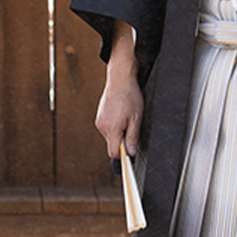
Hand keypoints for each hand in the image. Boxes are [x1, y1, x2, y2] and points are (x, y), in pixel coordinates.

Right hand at [94, 21, 142, 159]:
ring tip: (127, 119)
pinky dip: (114, 127)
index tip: (131, 156)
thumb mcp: (137, 118)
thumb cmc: (130, 96)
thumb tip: (131, 153)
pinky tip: (121, 115)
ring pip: (110, 137)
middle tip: (133, 129)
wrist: (119, 79)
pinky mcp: (99, 117)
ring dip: (119, 134)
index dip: (123, 156)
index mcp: (112, 128)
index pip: (114, 153)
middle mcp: (103, 127)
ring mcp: (99, 121)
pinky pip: (107, 129)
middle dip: (122, 143)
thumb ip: (133, 137)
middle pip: (112, 145)